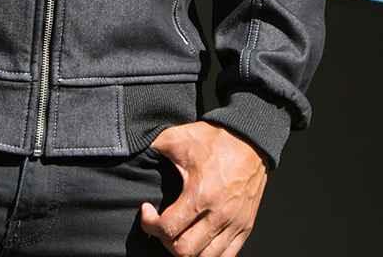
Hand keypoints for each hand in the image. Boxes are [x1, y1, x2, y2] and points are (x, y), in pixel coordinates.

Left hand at [139, 120, 268, 255]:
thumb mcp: (179, 137)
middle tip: (162, 225)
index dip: (150, 225)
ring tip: (179, 234)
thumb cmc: (215, 139)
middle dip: (165, 242)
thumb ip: (154, 146)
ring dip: (187, 251)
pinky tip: (198, 241)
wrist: (250, 140)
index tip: (147, 212)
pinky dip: (208, 255)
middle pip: (185, 251)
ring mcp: (234, 224)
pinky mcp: (245, 228)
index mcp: (200, 194)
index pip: (168, 229)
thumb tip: (133, 148)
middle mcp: (219, 215)